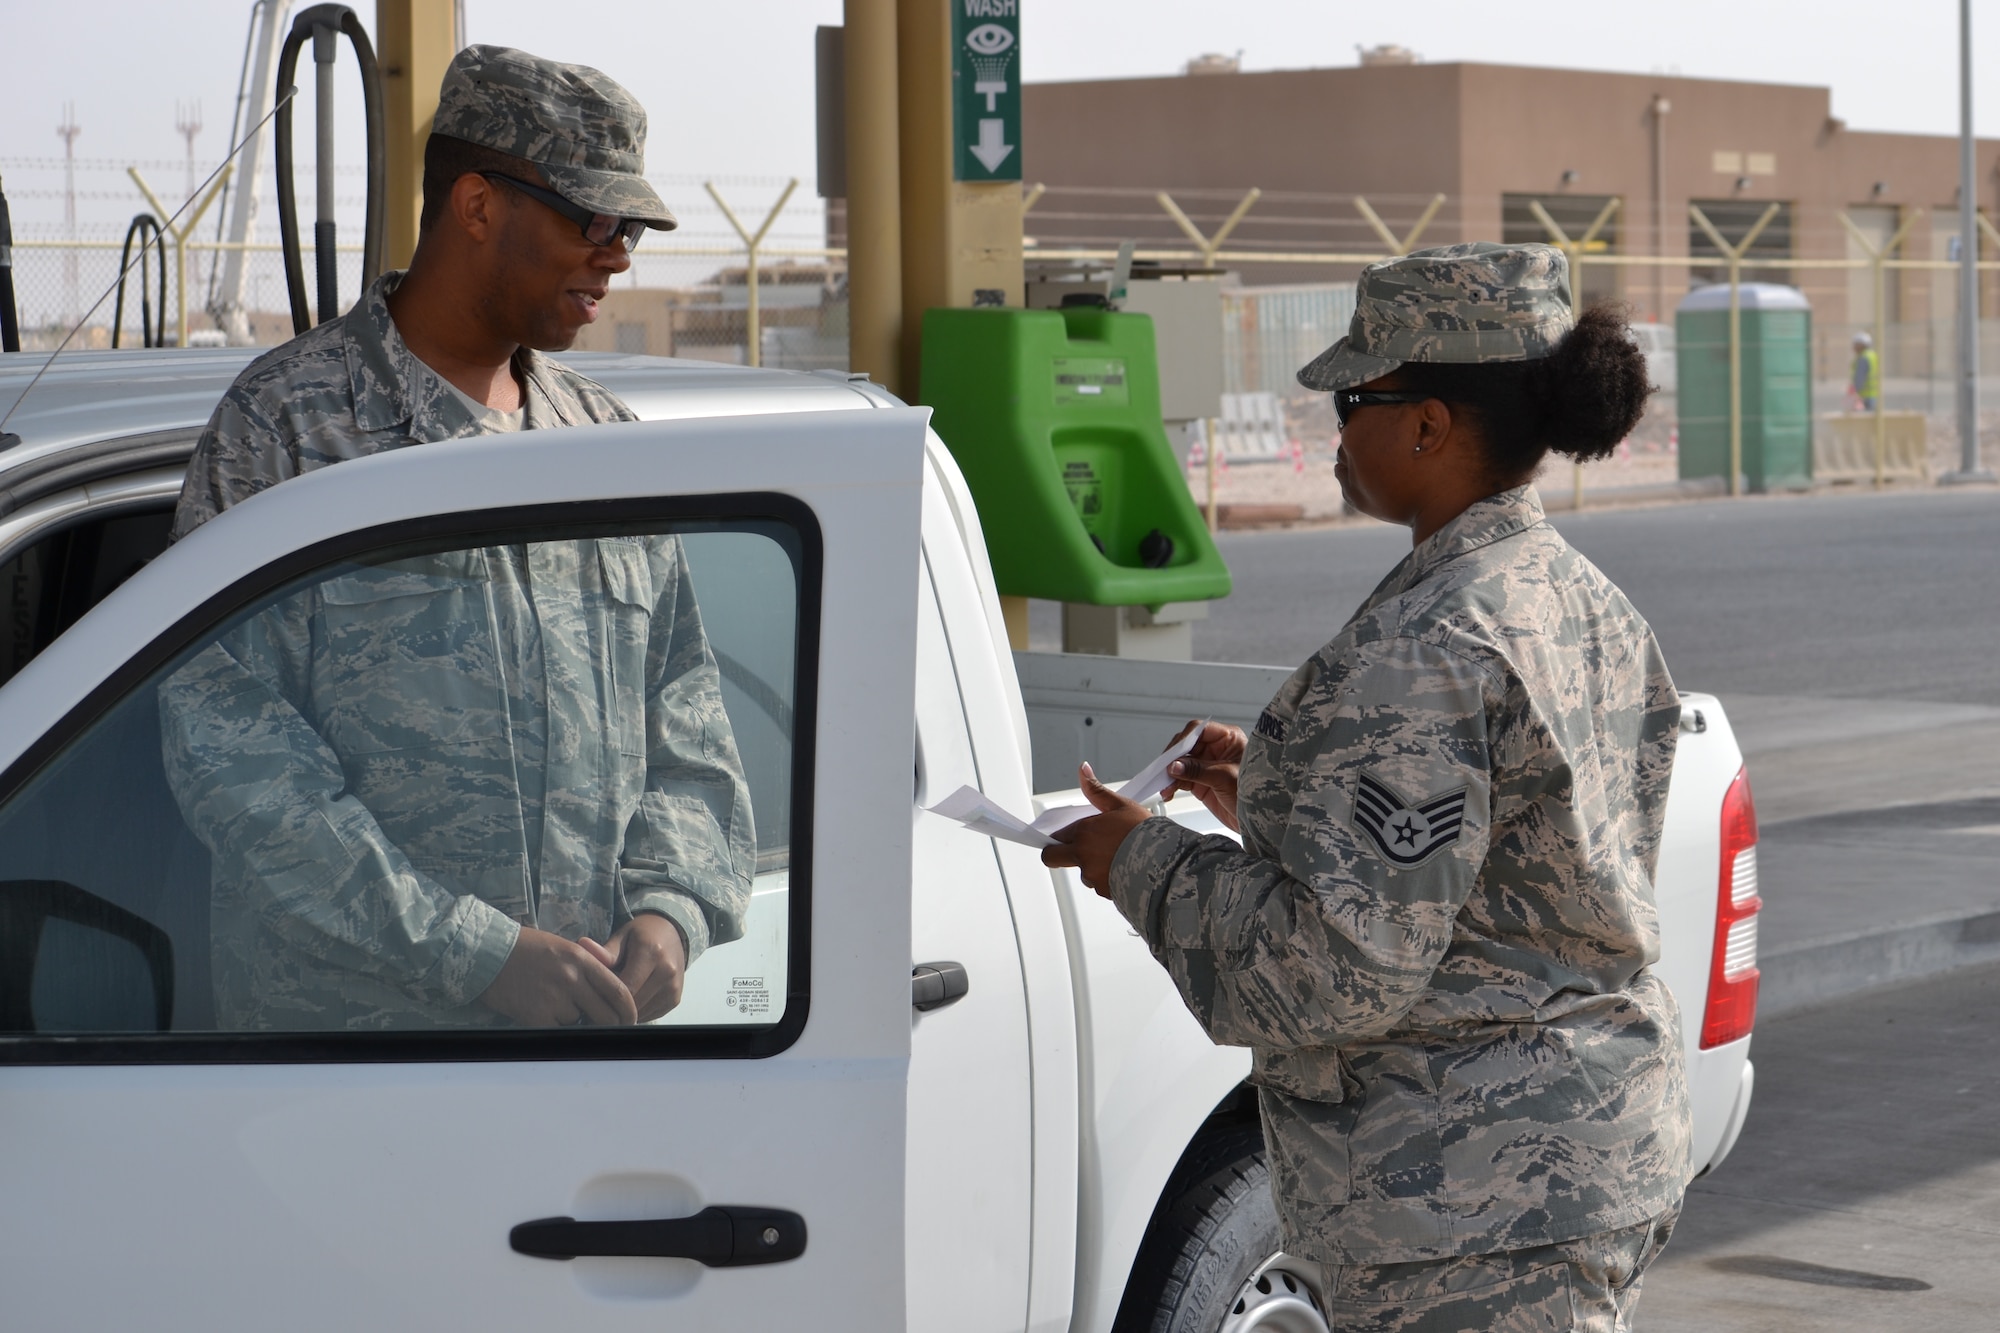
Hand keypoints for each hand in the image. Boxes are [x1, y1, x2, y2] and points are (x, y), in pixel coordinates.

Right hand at [479, 926, 637, 1026]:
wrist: (489, 953)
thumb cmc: (528, 949)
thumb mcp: (566, 950)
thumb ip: (590, 969)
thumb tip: (612, 997)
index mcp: (583, 960)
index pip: (619, 991)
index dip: (629, 1011)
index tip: (631, 1020)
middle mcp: (572, 978)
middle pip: (606, 1015)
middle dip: (609, 1025)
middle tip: (606, 1028)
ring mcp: (554, 998)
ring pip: (580, 1023)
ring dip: (574, 1022)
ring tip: (554, 1004)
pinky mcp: (536, 1016)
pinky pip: (558, 1031)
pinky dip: (554, 1027)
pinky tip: (542, 1011)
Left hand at [586, 914, 688, 1022]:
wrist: (672, 935)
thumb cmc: (641, 935)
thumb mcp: (622, 937)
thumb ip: (605, 951)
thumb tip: (582, 947)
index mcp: (652, 952)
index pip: (624, 988)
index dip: (604, 995)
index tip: (590, 995)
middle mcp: (667, 972)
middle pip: (632, 1004)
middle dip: (612, 1005)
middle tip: (597, 1000)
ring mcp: (673, 988)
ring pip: (640, 1013)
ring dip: (624, 1011)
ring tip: (612, 998)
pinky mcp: (675, 1000)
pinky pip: (648, 1015)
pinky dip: (635, 1011)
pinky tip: (628, 999)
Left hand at [1041, 763, 1152, 897]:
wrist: (1164, 860)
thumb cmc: (1144, 832)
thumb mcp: (1121, 805)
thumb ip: (1096, 790)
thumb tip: (1082, 770)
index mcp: (1084, 832)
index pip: (1056, 836)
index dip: (1062, 836)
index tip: (1070, 837)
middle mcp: (1082, 855)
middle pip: (1052, 858)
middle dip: (1057, 855)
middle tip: (1073, 852)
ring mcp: (1091, 875)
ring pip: (1082, 873)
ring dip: (1092, 867)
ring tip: (1117, 858)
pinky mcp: (1103, 891)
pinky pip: (1099, 885)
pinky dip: (1109, 879)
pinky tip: (1124, 870)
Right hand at [1162, 720, 1246, 831]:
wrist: (1263, 820)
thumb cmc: (1257, 794)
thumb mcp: (1225, 778)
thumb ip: (1198, 770)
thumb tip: (1174, 765)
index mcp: (1228, 739)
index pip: (1198, 730)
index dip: (1183, 741)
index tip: (1171, 756)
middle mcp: (1217, 749)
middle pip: (1186, 746)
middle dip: (1173, 759)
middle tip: (1163, 771)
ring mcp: (1208, 766)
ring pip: (1181, 763)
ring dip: (1170, 774)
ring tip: (1164, 785)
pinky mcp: (1202, 782)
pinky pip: (1181, 778)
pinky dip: (1172, 784)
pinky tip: (1168, 791)